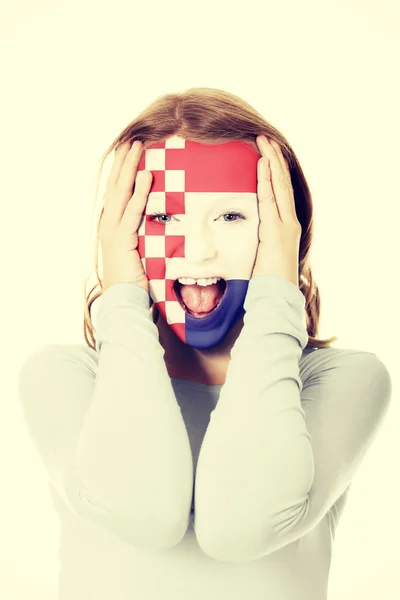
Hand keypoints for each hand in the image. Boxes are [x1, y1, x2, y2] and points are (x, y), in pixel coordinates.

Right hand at [99, 140, 152, 292]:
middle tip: (131, 140)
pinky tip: (147, 175)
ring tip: (138, 146)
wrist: (124, 300)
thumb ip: (145, 235)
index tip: (128, 152)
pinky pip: (132, 210)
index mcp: (112, 226)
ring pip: (121, 192)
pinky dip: (140, 191)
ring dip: (130, 168)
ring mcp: (113, 231)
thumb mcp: (140, 252)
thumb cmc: (135, 281)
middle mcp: (108, 225)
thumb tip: (162, 223)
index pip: (117, 193)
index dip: (122, 171)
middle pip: (115, 186)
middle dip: (123, 162)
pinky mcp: (121, 239)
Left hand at [251, 135, 300, 287]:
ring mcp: (285, 225)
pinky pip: (270, 199)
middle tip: (265, 137)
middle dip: (274, 159)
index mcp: (285, 227)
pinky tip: (263, 163)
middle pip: (282, 183)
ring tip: (265, 141)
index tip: (267, 154)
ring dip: (271, 162)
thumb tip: (245, 240)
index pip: (280, 192)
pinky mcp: (277, 230)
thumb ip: (258, 243)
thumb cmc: (268, 281)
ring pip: (279, 186)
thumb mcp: (262, 257)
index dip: (274, 172)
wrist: (277, 296)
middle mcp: (289, 222)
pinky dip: (267, 180)